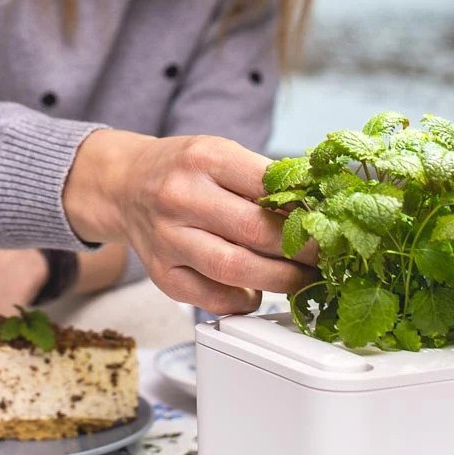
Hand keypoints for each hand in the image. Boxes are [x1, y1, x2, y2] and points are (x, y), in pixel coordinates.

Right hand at [64, 130, 317, 313]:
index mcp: (205, 159)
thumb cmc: (183, 170)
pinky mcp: (162, 274)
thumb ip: (264, 179)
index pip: (268, 185)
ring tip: (302, 278)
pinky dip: (243, 301)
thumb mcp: (221, 153)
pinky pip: (210, 298)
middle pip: (255, 231)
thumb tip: (318, 208)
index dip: (306, 208)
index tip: (328, 221)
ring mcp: (168, 239)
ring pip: (234, 269)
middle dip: (302, 249)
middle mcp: (182, 197)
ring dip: (279, 280)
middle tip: (326, 256)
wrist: (125, 185)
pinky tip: (257, 291)